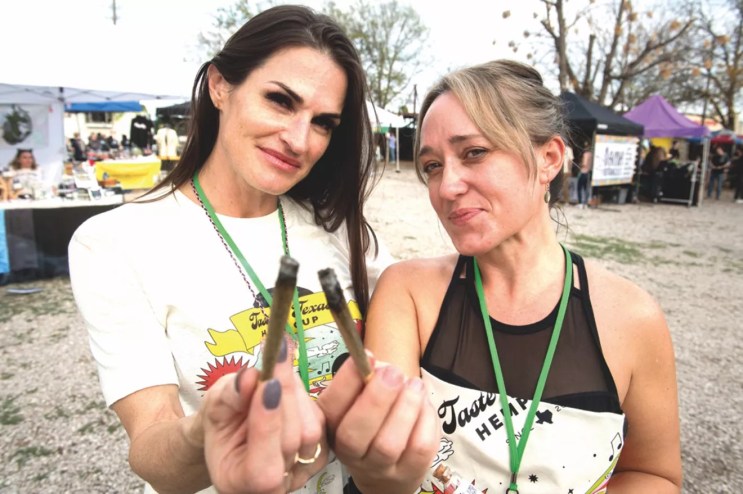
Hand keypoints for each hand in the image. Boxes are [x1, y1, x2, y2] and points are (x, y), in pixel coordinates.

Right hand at [201, 339, 327, 493]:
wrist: (235, 431)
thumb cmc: (221, 423)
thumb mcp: (213, 408)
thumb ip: (228, 397)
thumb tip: (249, 378)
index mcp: (240, 484)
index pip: (262, 466)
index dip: (267, 423)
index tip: (269, 383)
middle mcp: (276, 486)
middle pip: (291, 441)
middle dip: (284, 394)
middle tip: (278, 353)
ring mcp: (302, 471)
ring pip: (310, 429)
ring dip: (295, 392)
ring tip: (276, 370)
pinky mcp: (321, 452)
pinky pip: (320, 421)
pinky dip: (304, 397)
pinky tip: (287, 385)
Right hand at [318, 354, 438, 493]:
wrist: (385, 469)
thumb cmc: (372, 419)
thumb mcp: (361, 398)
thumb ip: (366, 379)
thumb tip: (376, 364)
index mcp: (332, 426)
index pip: (330, 408)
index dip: (346, 381)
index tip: (367, 356)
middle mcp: (350, 452)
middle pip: (355, 434)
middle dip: (376, 399)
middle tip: (393, 373)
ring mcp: (379, 467)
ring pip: (389, 444)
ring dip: (405, 408)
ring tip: (415, 385)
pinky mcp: (409, 473)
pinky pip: (419, 448)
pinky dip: (425, 421)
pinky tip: (424, 405)